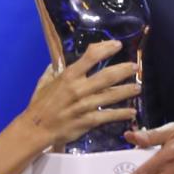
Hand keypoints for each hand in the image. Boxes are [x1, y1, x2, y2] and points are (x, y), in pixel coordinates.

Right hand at [23, 41, 139, 148]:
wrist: (36, 128)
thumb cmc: (39, 105)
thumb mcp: (44, 82)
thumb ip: (54, 71)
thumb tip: (58, 63)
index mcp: (68, 76)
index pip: (91, 57)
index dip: (106, 49)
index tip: (117, 45)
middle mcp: (79, 89)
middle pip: (107, 76)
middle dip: (123, 70)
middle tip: (135, 66)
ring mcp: (84, 105)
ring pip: (111, 96)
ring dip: (126, 91)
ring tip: (137, 87)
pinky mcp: (87, 121)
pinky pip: (108, 116)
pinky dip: (121, 114)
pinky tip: (131, 112)